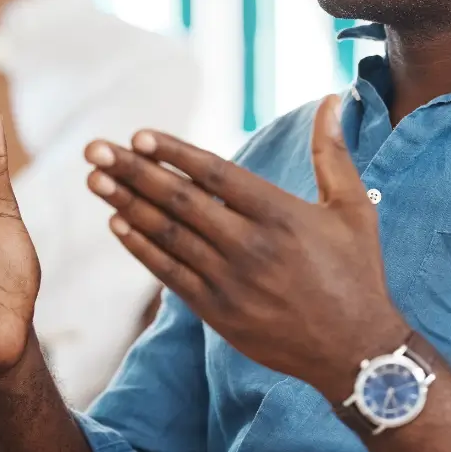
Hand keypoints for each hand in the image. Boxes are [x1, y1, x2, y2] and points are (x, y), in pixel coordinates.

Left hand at [85, 95, 408, 400]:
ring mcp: (230, 281)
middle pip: (180, 200)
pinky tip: (118, 223)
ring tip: (94, 180)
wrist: (355, 351)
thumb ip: (332, 153)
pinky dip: (141, 248)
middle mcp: (249, 245)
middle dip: (132, 171)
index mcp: (279, 214)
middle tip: (94, 149)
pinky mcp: (218, 312)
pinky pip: (170, 274)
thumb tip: (331, 99)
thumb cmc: (356, 272)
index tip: (137, 136)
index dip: (172, 153)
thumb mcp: (354, 208)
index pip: (214, 174)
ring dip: (127, 204)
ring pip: (168, 235)